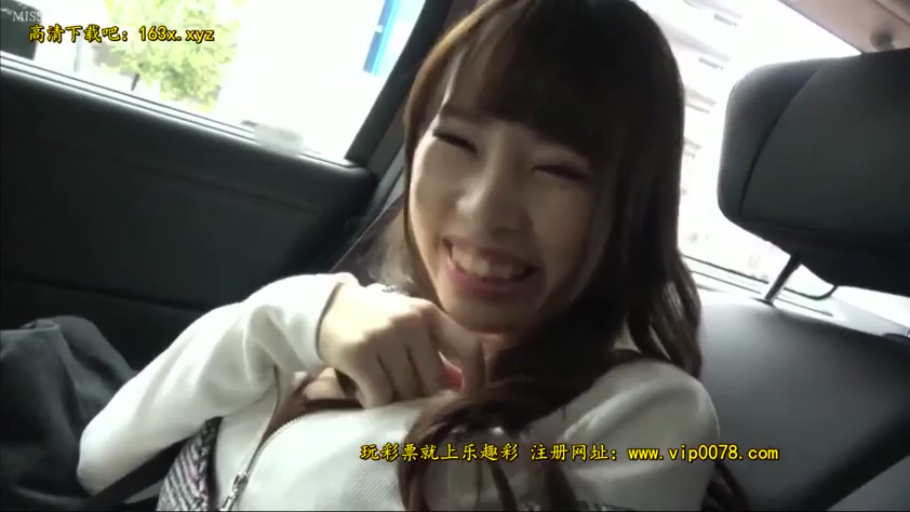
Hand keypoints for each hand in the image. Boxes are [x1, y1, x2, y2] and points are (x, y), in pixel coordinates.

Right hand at [316, 283, 482, 407]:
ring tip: (380, 386)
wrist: (326, 309)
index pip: (469, 348)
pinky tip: (364, 391)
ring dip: (394, 400)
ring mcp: (385, 336)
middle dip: (421, 396)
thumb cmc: (375, 321)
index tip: (466, 399)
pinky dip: (373, 402)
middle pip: (434, 380)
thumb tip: (458, 385)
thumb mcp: (409, 325)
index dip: (475, 379)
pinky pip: (380, 396)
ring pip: (406, 391)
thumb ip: (434, 349)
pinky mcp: (360, 353)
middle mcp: (411, 322)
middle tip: (403, 393)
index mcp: (430, 314)